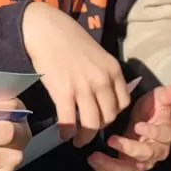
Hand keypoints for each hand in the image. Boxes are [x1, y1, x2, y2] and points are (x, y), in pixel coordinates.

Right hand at [22, 3, 130, 146]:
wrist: (46, 30)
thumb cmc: (69, 38)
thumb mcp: (98, 54)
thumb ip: (104, 73)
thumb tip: (104, 93)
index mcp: (113, 70)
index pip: (123, 102)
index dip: (113, 113)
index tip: (103, 115)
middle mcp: (103, 81)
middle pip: (109, 117)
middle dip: (99, 127)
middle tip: (89, 129)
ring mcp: (84, 88)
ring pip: (92, 124)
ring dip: (85, 137)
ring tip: (78, 140)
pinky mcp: (64, 93)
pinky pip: (69, 121)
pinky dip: (68, 132)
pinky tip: (64, 135)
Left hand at [88, 82, 170, 170]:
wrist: (144, 118)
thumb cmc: (152, 107)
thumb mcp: (160, 97)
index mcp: (165, 133)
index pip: (162, 136)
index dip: (152, 132)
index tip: (138, 126)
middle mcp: (156, 151)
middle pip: (146, 155)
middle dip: (129, 149)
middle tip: (111, 140)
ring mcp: (143, 161)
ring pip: (131, 169)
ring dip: (113, 165)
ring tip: (96, 157)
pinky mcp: (130, 166)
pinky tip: (94, 161)